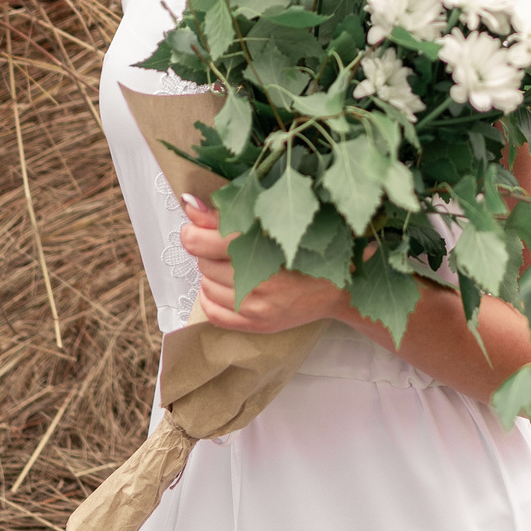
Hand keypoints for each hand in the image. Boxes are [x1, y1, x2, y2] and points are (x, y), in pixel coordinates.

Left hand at [180, 196, 349, 332]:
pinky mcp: (258, 325)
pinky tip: (224, 287)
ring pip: (207, 285)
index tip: (195, 227)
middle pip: (204, 262)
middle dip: (208, 251)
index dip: (193, 231)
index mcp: (264, 247)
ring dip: (212, 274)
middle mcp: (260, 280)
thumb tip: (189, 205)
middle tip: (224, 246)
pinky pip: (213, 313)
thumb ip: (226, 215)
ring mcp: (258, 307)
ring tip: (232, 266)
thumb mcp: (270, 224)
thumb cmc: (308, 248)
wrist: (341, 286)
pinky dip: (212, 298)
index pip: (203, 241)